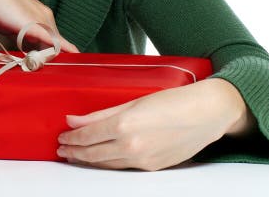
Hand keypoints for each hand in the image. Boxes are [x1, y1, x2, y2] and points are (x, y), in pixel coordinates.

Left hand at [56, 79, 242, 170]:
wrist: (206, 114)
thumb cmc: (173, 101)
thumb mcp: (134, 101)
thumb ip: (102, 114)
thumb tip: (74, 120)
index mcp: (124, 126)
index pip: (87, 136)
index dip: (71, 138)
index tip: (62, 136)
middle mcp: (131, 146)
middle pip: (93, 154)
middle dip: (74, 153)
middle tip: (62, 150)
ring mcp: (142, 160)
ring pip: (106, 165)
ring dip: (88, 161)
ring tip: (75, 156)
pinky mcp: (152, 167)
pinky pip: (123, 168)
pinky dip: (108, 164)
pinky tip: (101, 159)